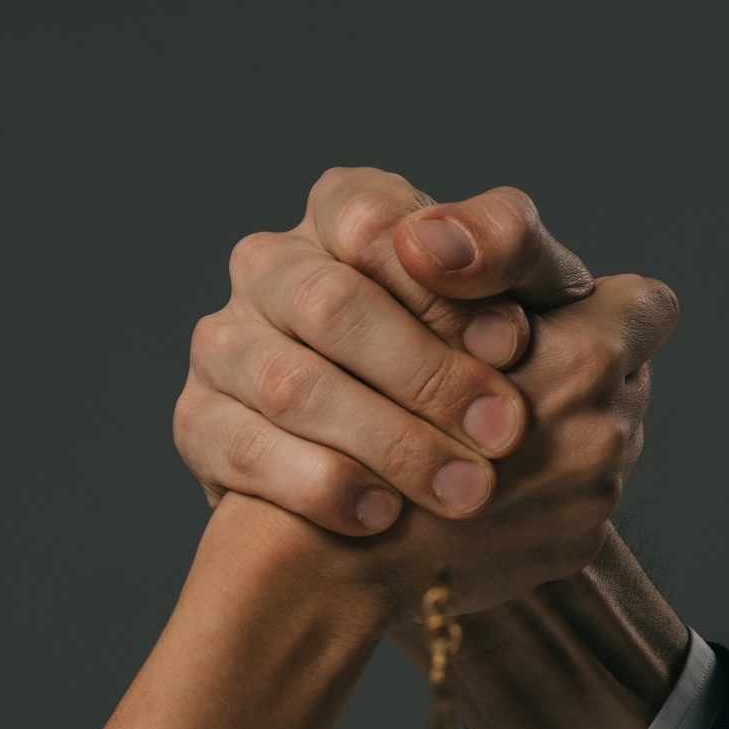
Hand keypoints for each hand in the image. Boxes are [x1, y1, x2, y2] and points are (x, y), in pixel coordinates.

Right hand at [174, 169, 662, 541]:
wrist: (436, 475)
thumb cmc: (490, 361)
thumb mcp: (527, 292)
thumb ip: (504, 243)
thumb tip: (437, 243)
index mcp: (343, 213)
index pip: (369, 221)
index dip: (439, 285)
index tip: (514, 344)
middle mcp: (271, 266)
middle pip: (328, 304)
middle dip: (425, 374)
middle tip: (504, 433)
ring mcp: (225, 344)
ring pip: (286, 383)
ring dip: (385, 441)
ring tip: (464, 491)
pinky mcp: (200, 422)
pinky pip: (243, 450)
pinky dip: (320, 486)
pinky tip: (385, 515)